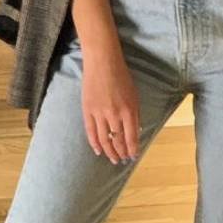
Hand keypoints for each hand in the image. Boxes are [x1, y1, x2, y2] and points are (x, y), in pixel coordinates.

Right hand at [80, 42, 141, 162]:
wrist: (102, 62)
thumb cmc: (121, 76)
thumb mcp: (134, 95)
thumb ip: (135, 114)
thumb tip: (135, 131)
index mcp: (129, 110)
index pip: (131, 136)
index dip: (132, 149)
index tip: (133, 156)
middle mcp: (114, 114)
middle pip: (118, 140)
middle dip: (121, 152)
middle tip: (123, 160)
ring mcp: (99, 113)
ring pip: (104, 139)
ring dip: (109, 152)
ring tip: (113, 159)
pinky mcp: (87, 110)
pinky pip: (91, 132)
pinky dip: (95, 143)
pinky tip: (99, 151)